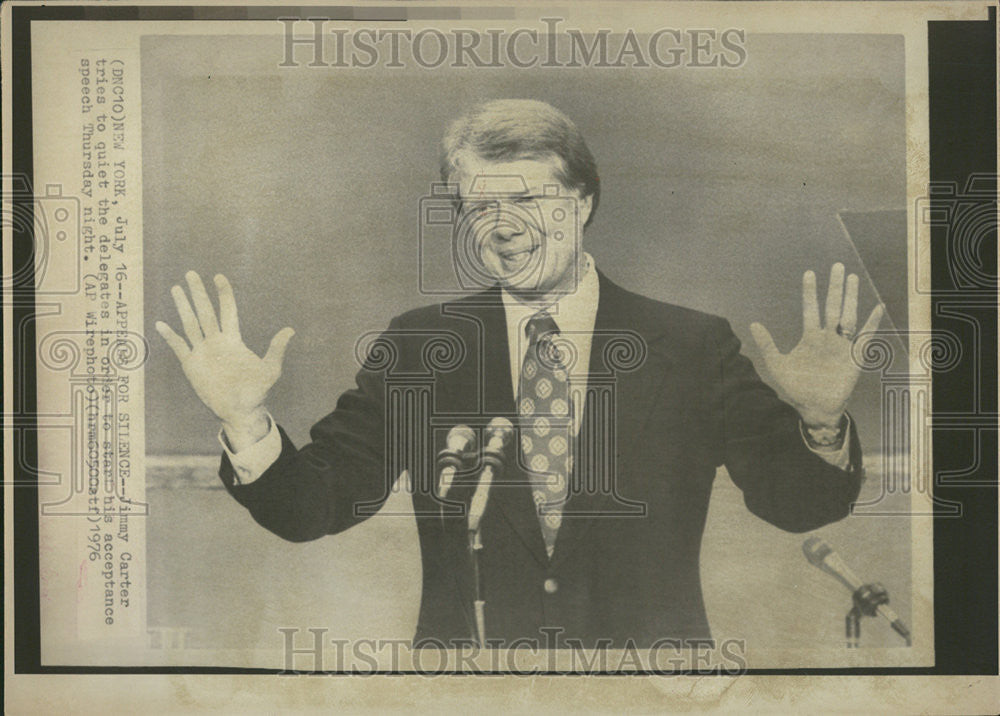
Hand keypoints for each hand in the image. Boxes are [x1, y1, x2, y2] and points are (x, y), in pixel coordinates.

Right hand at [155, 272, 293, 434]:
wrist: (240, 411)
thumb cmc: (257, 391)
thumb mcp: (270, 369)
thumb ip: (276, 349)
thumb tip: (290, 330)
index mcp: (233, 340)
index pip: (227, 311)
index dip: (224, 294)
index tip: (218, 276)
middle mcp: (216, 342)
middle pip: (205, 312)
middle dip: (198, 293)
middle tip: (191, 273)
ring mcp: (202, 352)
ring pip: (190, 324)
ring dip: (183, 307)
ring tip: (176, 288)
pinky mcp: (191, 365)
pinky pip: (179, 347)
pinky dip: (170, 336)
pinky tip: (160, 324)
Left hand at [749, 263, 883, 428]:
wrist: (814, 409)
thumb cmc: (796, 389)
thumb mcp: (777, 365)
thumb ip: (767, 345)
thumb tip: (753, 323)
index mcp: (810, 337)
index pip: (811, 309)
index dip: (810, 292)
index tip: (809, 272)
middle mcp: (827, 337)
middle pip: (832, 306)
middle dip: (834, 287)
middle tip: (836, 265)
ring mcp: (842, 346)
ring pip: (848, 316)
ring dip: (851, 297)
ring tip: (852, 277)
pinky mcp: (855, 357)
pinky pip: (866, 337)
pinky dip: (872, 322)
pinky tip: (878, 307)